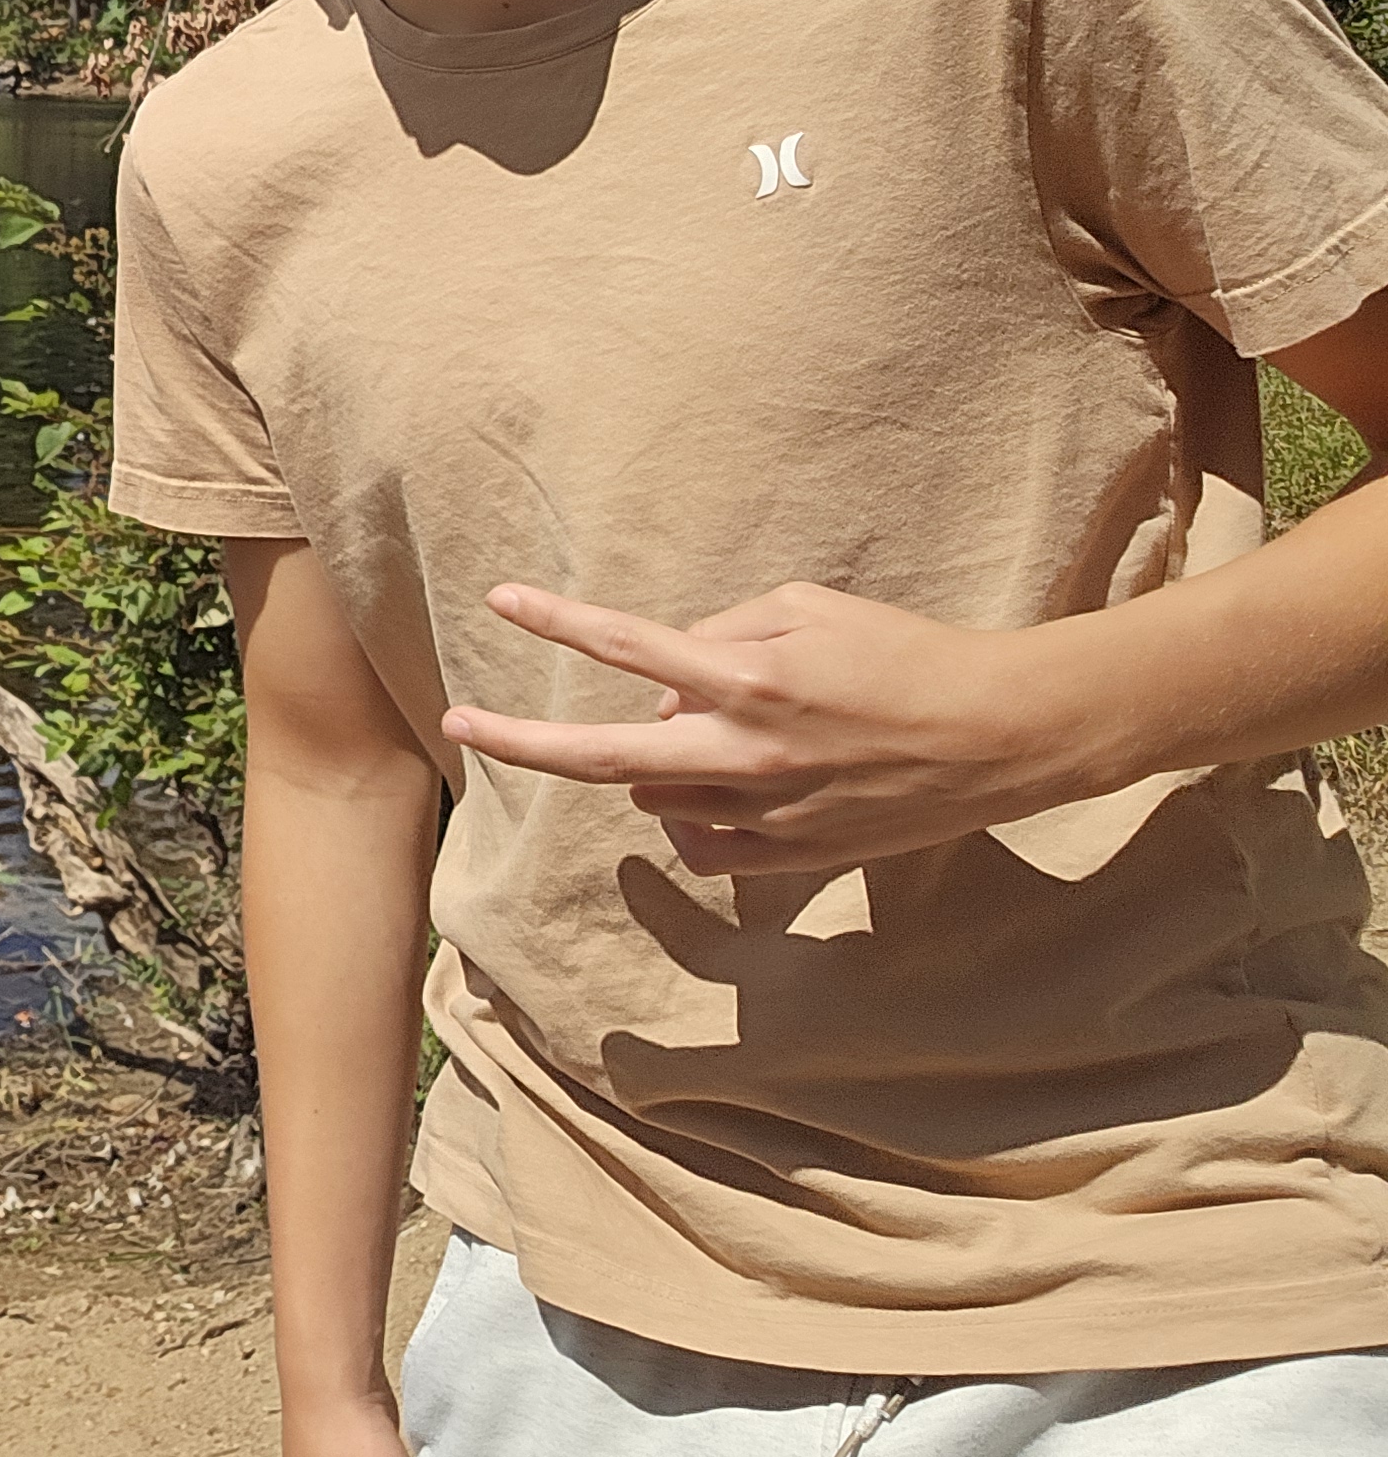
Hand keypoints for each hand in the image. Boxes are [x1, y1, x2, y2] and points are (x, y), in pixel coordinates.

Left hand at [449, 580, 1108, 873]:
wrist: (1000, 735)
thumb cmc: (904, 654)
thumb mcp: (809, 610)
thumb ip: (720, 634)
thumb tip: (662, 688)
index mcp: (750, 679)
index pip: (629, 645)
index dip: (558, 621)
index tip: (501, 600)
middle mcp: (746, 753)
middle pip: (603, 758)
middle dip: (519, 741)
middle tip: (455, 724)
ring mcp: (766, 813)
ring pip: (657, 794)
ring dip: (657, 761)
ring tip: (716, 731)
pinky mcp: (790, 856)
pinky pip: (702, 842)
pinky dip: (692, 812)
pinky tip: (723, 785)